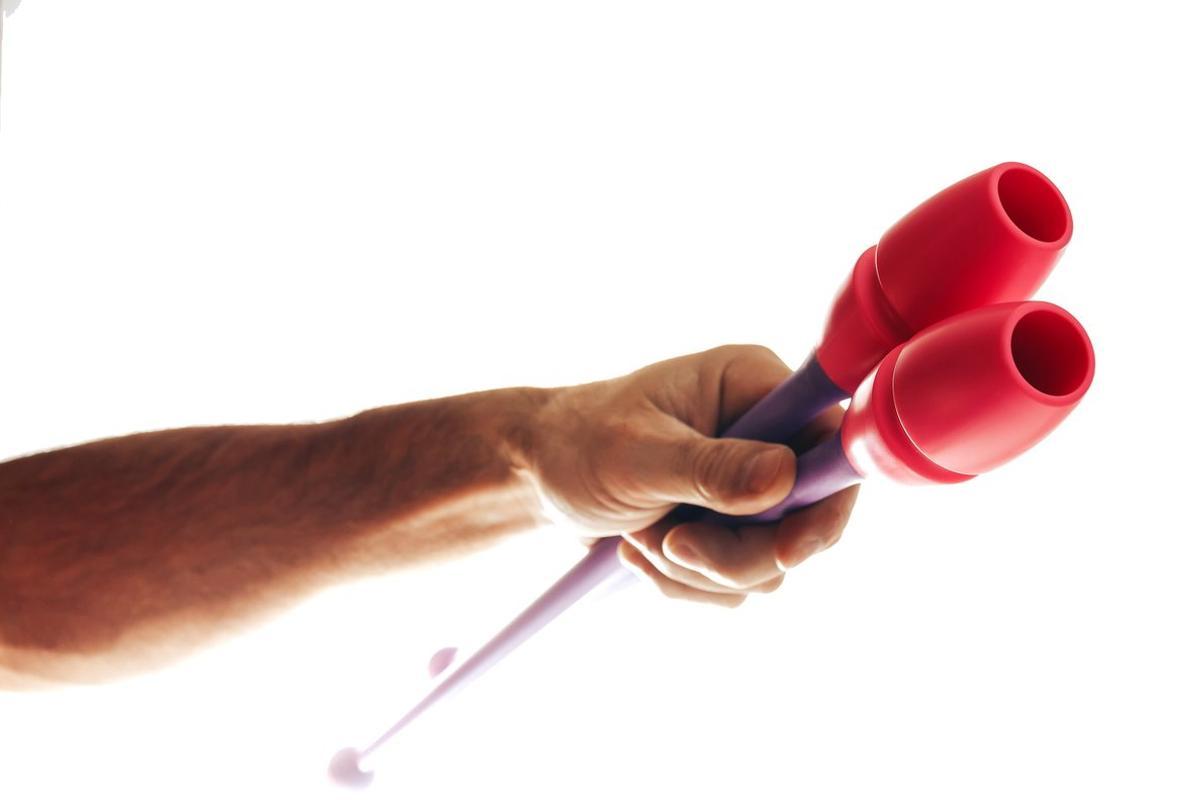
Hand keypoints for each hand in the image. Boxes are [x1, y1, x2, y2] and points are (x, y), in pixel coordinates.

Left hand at [526, 345, 859, 605]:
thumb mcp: (638, 455)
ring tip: (641, 540)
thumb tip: (785, 478)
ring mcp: (752, 483)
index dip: (826, 503)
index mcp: (753, 386)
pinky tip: (640, 553)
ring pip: (770, 561)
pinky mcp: (733, 526)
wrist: (538, 475)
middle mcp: (767, 432)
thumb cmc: (579, 442)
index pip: (831, 443)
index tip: (787, 550)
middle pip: (807, 518)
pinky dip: (687, 582)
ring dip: (699, 569)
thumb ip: (710, 469)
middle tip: (672, 545)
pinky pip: (738, 580)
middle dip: (736, 552)